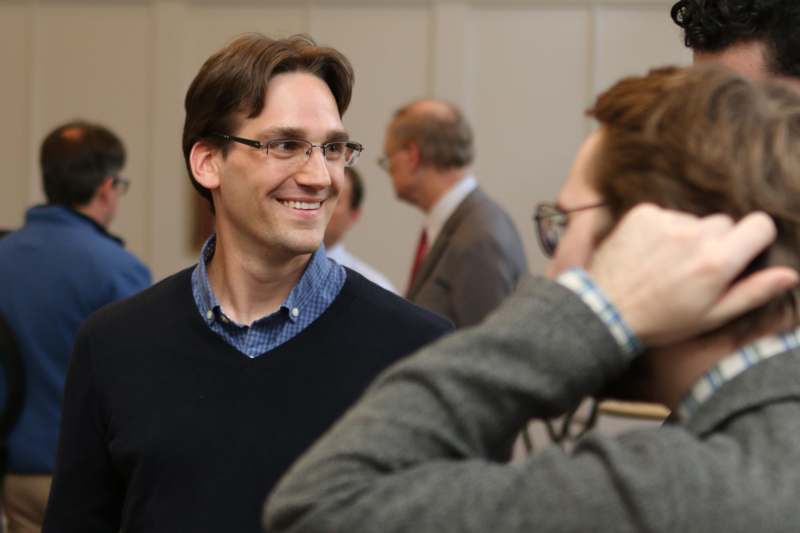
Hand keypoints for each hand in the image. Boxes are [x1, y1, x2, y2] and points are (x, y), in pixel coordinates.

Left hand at [588, 204, 798, 346]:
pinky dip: (660, 229)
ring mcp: (666, 221)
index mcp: (717, 261)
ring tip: (664, 265)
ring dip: (686, 236)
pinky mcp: (642, 214)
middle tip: (693, 270)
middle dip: (716, 242)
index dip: (754, 238)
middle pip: (724, 223)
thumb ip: (752, 292)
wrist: (604, 310)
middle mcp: (694, 235)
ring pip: (693, 220)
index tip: (742, 252)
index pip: (759, 224)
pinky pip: (665, 214)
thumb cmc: (660, 320)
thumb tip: (790, 274)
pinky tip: (647, 254)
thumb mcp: (710, 316)